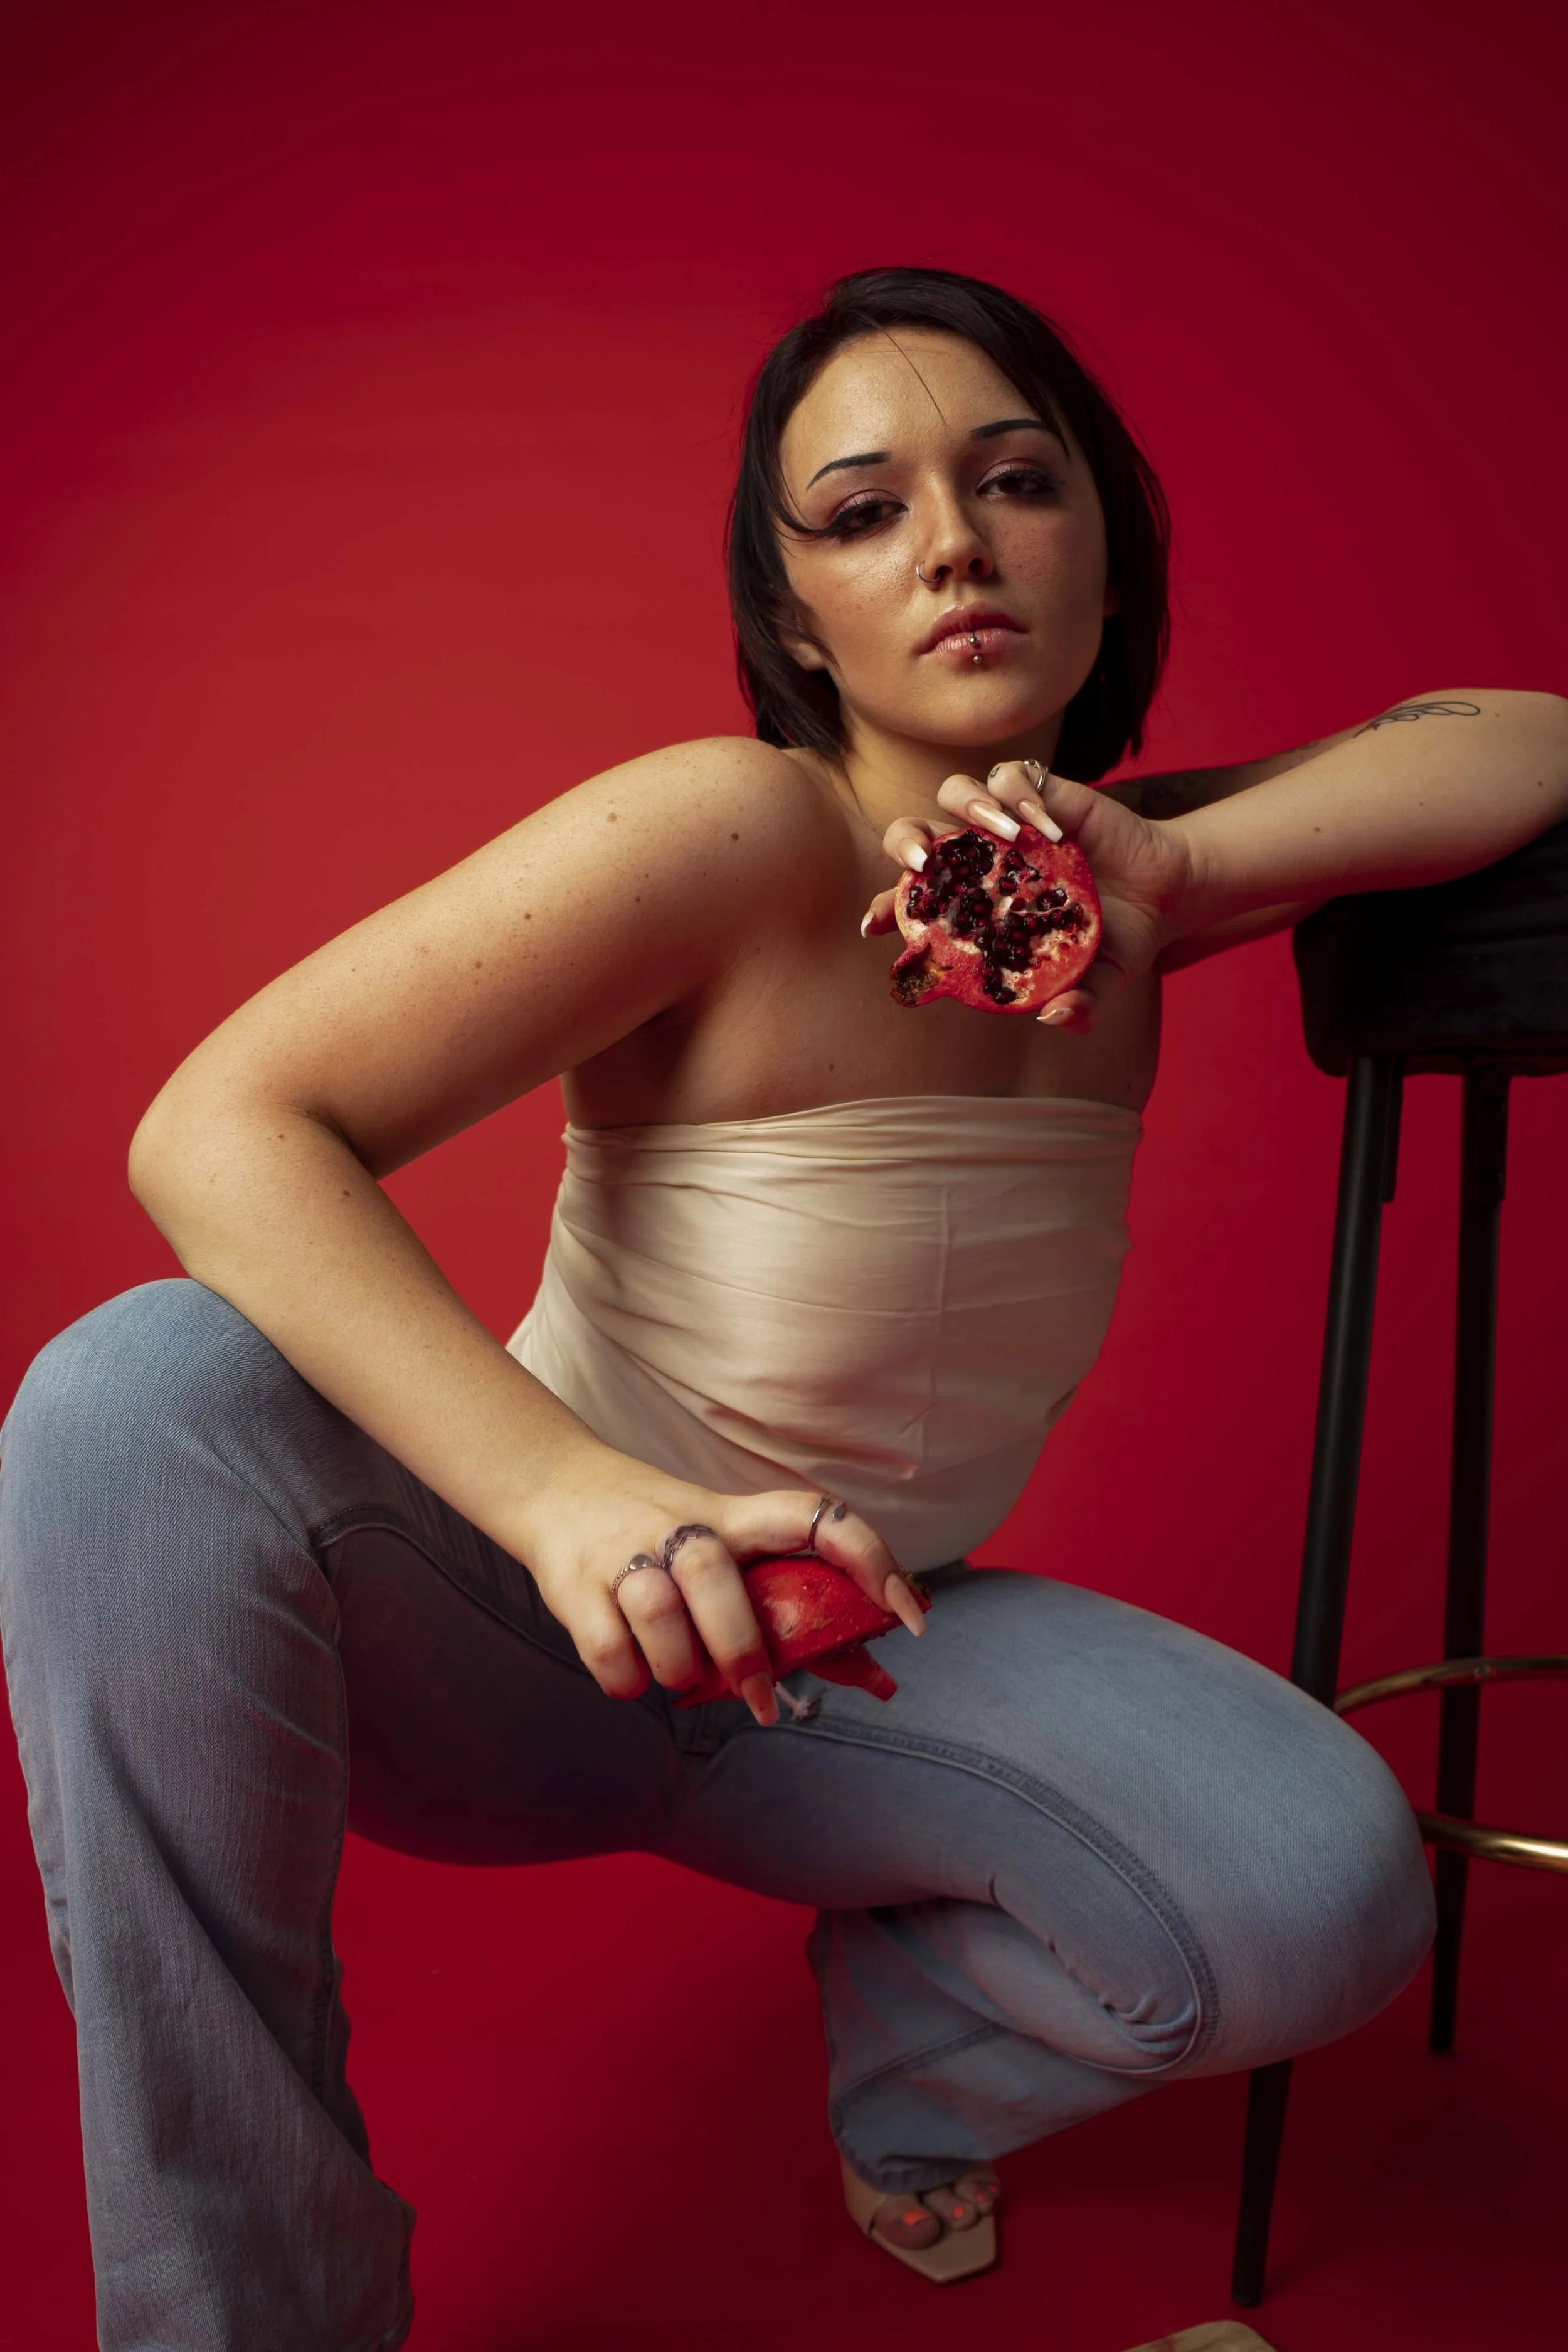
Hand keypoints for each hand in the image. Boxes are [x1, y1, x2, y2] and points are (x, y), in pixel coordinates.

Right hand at [512, 1454, 922, 1725]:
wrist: (556, 1490)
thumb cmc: (669, 1537)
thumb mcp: (729, 1549)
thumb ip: (789, 1611)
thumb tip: (875, 1678)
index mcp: (736, 1516)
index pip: (815, 1517)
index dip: (868, 1558)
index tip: (907, 1614)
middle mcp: (682, 1525)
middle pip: (716, 1573)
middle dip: (742, 1649)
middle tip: (760, 1698)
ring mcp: (625, 1552)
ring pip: (658, 1610)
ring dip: (678, 1665)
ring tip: (682, 1677)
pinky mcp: (577, 1586)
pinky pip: (606, 1647)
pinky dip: (626, 1678)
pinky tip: (634, 1676)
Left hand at [860, 761, 1193, 1031]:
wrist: (1163, 891)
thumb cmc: (1116, 938)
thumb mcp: (1099, 979)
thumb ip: (1078, 1005)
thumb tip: (1053, 1017)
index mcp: (975, 907)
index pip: (914, 903)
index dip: (889, 910)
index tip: (875, 925)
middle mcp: (978, 860)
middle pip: (913, 837)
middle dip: (905, 846)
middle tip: (924, 866)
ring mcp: (1003, 822)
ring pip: (952, 794)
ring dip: (967, 810)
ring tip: (1011, 840)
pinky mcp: (1038, 790)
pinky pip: (1008, 776)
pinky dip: (1019, 795)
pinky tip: (1050, 828)